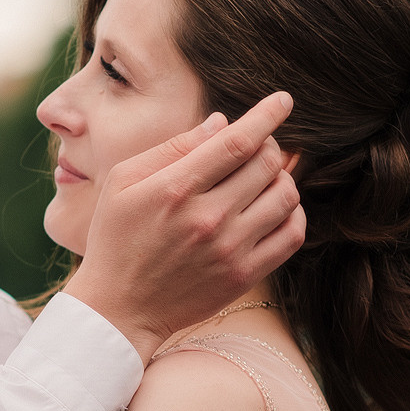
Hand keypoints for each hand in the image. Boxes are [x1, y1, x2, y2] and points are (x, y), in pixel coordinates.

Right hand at [66, 93, 304, 360]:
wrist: (118, 310)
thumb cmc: (116, 239)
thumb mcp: (123, 183)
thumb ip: (172, 148)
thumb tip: (221, 123)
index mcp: (175, 189)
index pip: (237, 141)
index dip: (267, 115)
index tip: (283, 100)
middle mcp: (207, 218)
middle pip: (267, 163)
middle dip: (268, 145)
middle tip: (256, 148)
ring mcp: (230, 250)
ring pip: (285, 195)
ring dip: (281, 178)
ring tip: (261, 180)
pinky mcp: (244, 276)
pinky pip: (291, 235)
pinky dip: (293, 214)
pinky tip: (274, 209)